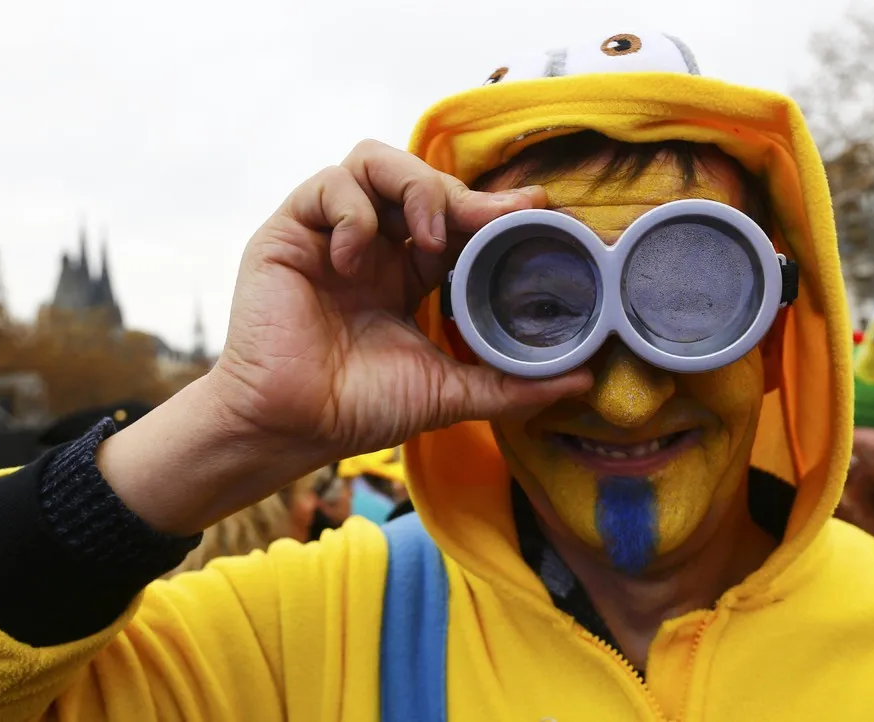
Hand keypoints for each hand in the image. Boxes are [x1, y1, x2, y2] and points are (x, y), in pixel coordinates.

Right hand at [101, 140, 590, 533]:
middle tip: (499, 218)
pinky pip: (327, 187)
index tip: (540, 213)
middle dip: (465, 196)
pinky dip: (352, 212)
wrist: (290, 427)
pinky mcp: (290, 231)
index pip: (457, 220)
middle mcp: (374, 245)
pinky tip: (357, 257)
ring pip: (375, 162)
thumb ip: (512, 383)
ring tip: (432, 238)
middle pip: (423, 181)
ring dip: (414, 187)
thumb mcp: (448, 392)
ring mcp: (331, 233)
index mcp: (409, 273)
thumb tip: (583, 381)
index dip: (495, 210)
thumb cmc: (359, 409)